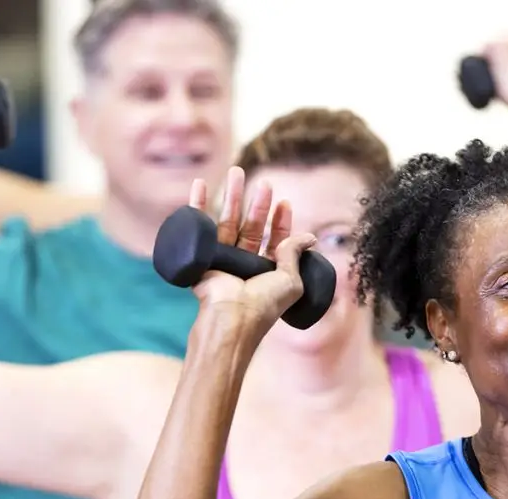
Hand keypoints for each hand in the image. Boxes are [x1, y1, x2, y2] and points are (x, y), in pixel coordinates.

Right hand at [188, 166, 315, 339]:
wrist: (231, 318)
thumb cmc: (263, 305)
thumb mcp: (290, 280)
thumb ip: (295, 254)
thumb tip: (310, 237)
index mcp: (266, 274)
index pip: (274, 241)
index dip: (280, 222)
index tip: (284, 203)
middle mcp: (244, 266)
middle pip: (251, 227)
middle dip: (257, 204)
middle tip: (264, 183)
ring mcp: (221, 261)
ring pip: (227, 222)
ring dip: (232, 196)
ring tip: (236, 171)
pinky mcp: (201, 257)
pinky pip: (199, 226)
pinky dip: (197, 205)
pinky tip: (200, 184)